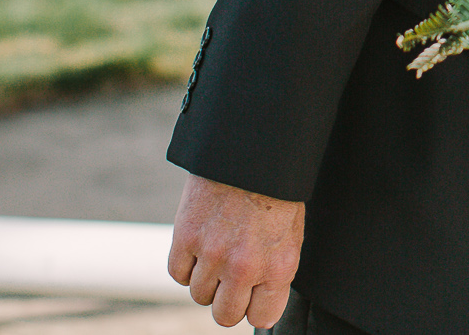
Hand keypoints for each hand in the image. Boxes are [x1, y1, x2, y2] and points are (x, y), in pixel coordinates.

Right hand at [168, 173, 305, 328]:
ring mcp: (213, 254)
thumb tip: (262, 304)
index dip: (255, 307)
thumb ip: (275, 271)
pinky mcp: (186, 237)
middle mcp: (244, 267)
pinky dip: (186, 265)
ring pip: (199, 294)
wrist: (251, 150)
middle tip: (231, 280)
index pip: (261, 317)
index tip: (252, 298)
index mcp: (278, 266)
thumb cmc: (275, 190)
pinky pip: (178, 273)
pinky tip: (199, 246)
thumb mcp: (291, 233)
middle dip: (228, 301)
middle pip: (225, 315)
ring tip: (218, 252)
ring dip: (207, 280)